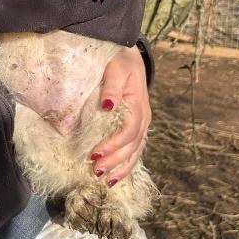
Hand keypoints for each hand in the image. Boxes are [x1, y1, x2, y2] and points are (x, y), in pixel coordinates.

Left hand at [90, 45, 150, 185]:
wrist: (130, 56)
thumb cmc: (120, 62)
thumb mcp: (116, 69)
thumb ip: (112, 87)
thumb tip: (107, 106)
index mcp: (138, 105)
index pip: (128, 131)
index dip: (113, 145)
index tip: (95, 154)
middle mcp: (144, 117)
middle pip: (132, 146)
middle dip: (115, 161)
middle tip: (96, 171)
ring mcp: (142, 124)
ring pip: (136, 151)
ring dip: (122, 168)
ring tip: (107, 181)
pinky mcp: (138, 127)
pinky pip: (135, 149)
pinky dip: (127, 164)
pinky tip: (116, 176)